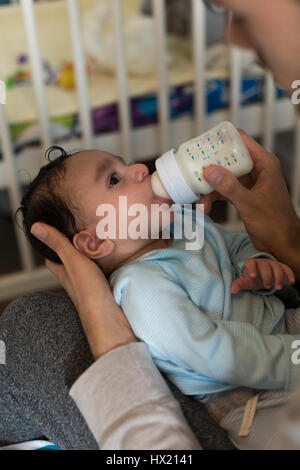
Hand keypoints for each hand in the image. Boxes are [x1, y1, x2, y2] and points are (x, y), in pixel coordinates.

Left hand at [30, 222, 136, 358]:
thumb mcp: (74, 262)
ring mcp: (92, 288)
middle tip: (83, 234)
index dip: (52, 247)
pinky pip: (104, 274)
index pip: (52, 260)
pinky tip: (113, 260)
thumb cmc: (90, 294)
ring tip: (100, 243)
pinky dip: (106, 265)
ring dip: (93, 257)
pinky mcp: (106, 291)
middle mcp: (76, 282)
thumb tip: (36, 228)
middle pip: (71, 264)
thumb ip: (59, 245)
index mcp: (65, 275)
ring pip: (88, 269)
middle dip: (75, 250)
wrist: (111, 320)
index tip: (56, 234)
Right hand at [199, 129, 299, 279]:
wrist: (281, 244)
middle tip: (194, 170)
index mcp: (264, 164)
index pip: (241, 141)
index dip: (222, 139)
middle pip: (229, 158)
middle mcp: (257, 170)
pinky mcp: (244, 195)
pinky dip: (214, 196)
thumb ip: (229, 186)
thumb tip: (210, 170)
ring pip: (224, 176)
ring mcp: (249, 183)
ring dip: (210, 186)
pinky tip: (205, 206)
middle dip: (211, 166)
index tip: (203, 144)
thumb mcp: (249, 203)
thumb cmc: (275, 223)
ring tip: (199, 197)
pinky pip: (225, 190)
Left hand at [231, 257, 295, 293]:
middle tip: (267, 286)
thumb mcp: (245, 281)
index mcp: (251, 264)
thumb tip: (232, 290)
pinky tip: (291, 281)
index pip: (250, 263)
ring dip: (278, 277)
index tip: (252, 276)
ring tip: (278, 287)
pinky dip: (289, 274)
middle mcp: (262, 262)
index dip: (251, 268)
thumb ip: (239, 284)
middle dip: (267, 276)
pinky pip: (286, 268)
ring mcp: (272, 264)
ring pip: (276, 267)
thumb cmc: (252, 278)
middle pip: (265, 266)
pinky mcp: (281, 267)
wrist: (261, 274)